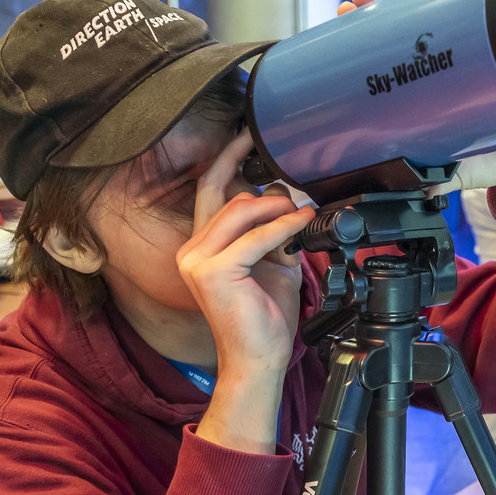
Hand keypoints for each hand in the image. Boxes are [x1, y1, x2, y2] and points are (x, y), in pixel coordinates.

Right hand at [178, 131, 316, 375]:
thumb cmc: (263, 318)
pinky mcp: (215, 271)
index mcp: (201, 246)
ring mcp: (198, 260)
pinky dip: (284, 227)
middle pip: (229, 197)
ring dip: (277, 208)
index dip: (227, 159)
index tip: (247, 136)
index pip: (210, 191)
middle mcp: (192, 250)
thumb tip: (291, 202)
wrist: (258, 358)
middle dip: (268, 192)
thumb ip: (275, 233)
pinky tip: (302, 223)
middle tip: (298, 196)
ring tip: (302, 213)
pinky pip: (257, 237)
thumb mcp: (274, 265)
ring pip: (241, 210)